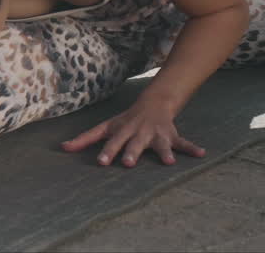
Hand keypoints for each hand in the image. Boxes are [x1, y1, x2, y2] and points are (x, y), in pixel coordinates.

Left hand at [60, 95, 205, 166]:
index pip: (111, 141)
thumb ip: (85, 139)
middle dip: (131, 152)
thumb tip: (62, 147)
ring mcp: (155, 133)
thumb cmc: (126, 120)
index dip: (105, 151)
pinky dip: (192, 149)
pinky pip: (182, 142)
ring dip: (163, 152)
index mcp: (122, 130)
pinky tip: (201, 154)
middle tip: (127, 164)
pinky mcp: (170, 136)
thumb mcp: (106, 127)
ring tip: (169, 162)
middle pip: (133, 143)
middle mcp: (138, 132)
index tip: (100, 163)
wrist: (153, 101)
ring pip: (159, 144)